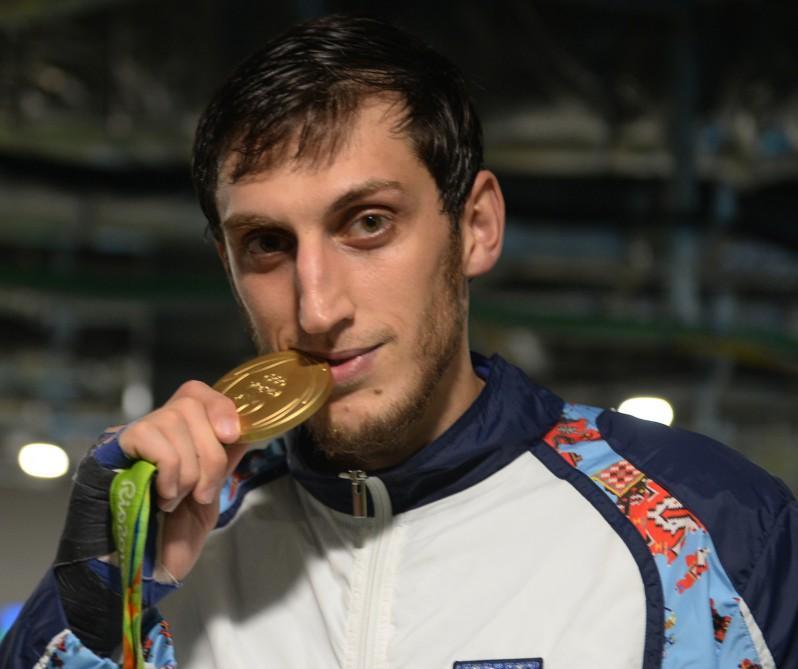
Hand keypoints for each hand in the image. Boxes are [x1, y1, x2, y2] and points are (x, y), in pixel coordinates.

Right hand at [117, 380, 247, 580]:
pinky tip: (162, 497)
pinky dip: (168, 472)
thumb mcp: (208, 497)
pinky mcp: (112, 449)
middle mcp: (153, 430)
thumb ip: (224, 461)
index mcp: (178, 437)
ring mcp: (131, 438)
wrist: (138, 572)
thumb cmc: (170, 537)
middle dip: (209, 452)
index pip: (196, 392)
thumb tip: (250, 431)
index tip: (232, 435)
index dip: (218, 405)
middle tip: (203, 492)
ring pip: (173, 420)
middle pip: (189, 404)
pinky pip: (152, 440)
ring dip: (188, 469)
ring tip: (178, 500)